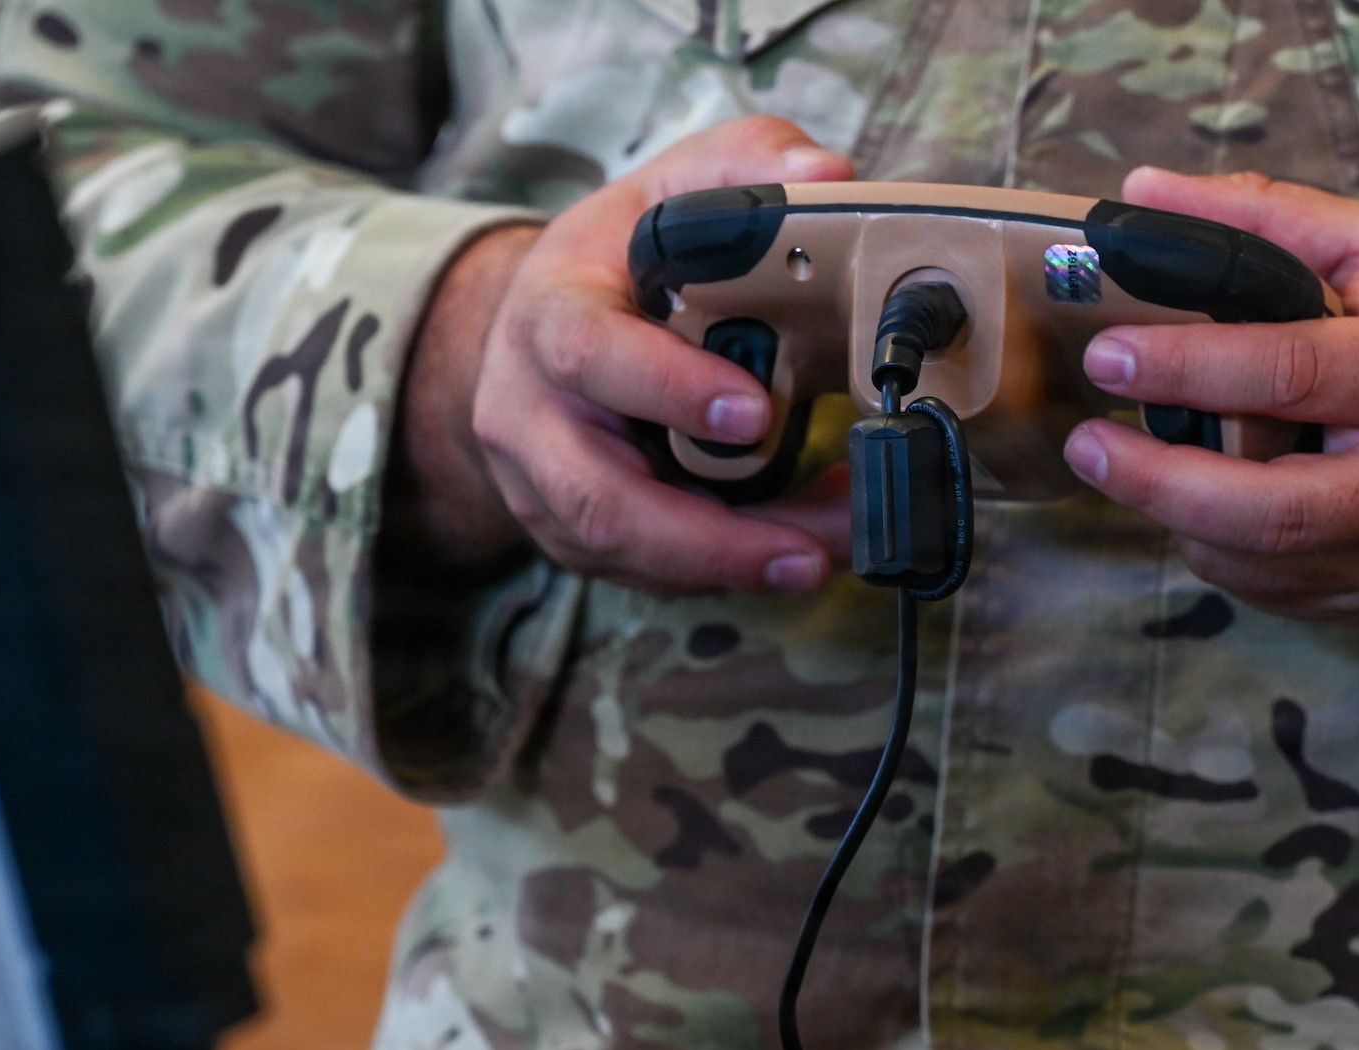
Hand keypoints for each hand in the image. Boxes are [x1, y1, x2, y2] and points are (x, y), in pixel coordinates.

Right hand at [396, 117, 854, 594]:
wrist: (530, 335)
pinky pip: (645, 575)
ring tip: (825, 556)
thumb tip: (829, 177)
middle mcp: (529, 415)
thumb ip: (748, 165)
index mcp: (547, 316)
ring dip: (732, 567)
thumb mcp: (668, 189)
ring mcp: (543, 488)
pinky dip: (724, 572)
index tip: (754, 413)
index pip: (590, 357)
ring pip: (625, 553)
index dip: (669, 390)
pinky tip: (798, 548)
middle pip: (600, 499)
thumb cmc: (614, 263)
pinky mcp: (572, 539)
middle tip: (810, 547)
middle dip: (710, 537)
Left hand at [1064, 168, 1358, 635]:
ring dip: (1180, 519)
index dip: (1186, 369)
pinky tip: (1205, 512)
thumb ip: (1276, 224)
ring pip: (1262, 565)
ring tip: (1134, 468)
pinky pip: (1277, 597)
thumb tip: (1148, 195)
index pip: (1291, 372)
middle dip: (1157, 482)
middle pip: (1268, 510)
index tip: (1109, 356)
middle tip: (1088, 444)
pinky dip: (1224, 556)